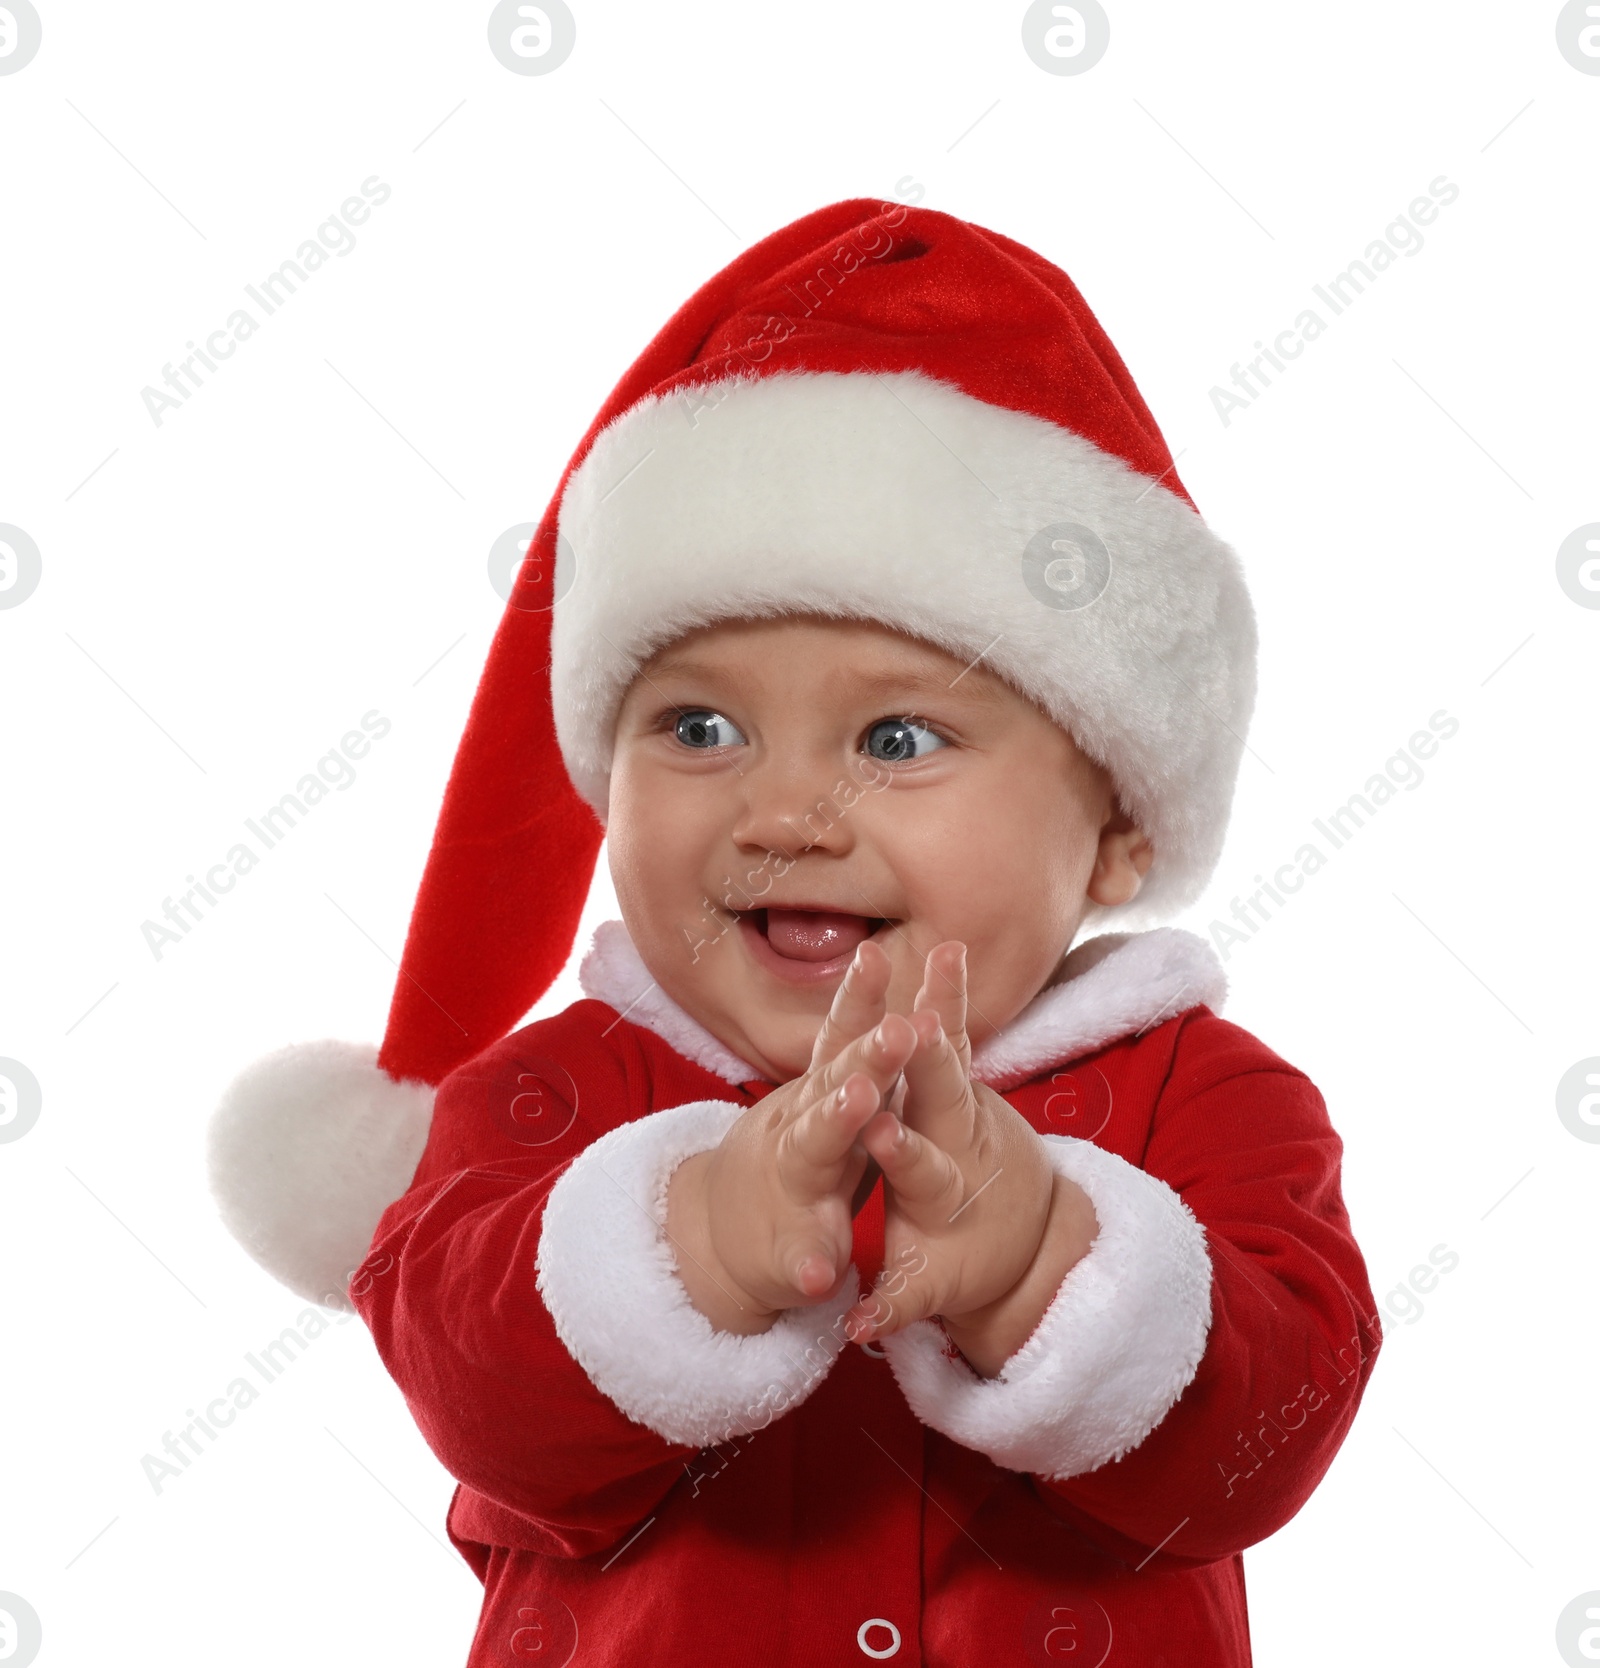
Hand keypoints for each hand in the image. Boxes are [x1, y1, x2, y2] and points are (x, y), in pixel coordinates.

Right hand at [665, 941, 912, 1333]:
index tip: (883, 956)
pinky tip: (818, 1275)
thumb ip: (858, 1055)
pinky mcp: (790, 1256)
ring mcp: (795, 1192)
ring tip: (858, 1106)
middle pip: (837, 1087)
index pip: (844, 1040)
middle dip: (867, 1060)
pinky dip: (806, 1265)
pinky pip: (798, 1260)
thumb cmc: (807, 1159)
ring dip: (833, 1134)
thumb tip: (910, 992)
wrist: (726, 1238)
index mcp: (826, 1100)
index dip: (862, 1000)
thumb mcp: (830, 1104)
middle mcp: (806, 1134)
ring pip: (813, 1157)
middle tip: (898, 1032)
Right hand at [845, 942, 1100, 1376]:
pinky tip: (944, 947)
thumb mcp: (930, 1289)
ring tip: (943, 955)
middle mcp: (960, 1139)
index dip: (901, 1149)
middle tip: (910, 1023)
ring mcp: (968, 1105)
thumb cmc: (958, 1261)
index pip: (920, 1167)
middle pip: (945, 1096)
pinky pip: (956, 1029)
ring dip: (948, 1003)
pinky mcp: (966, 1080)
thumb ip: (897, 1304)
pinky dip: (948, 993)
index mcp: (941, 1188)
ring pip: (957, 1048)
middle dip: (928, 1061)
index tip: (881, 1126)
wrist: (1022, 1232)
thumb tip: (858, 1336)